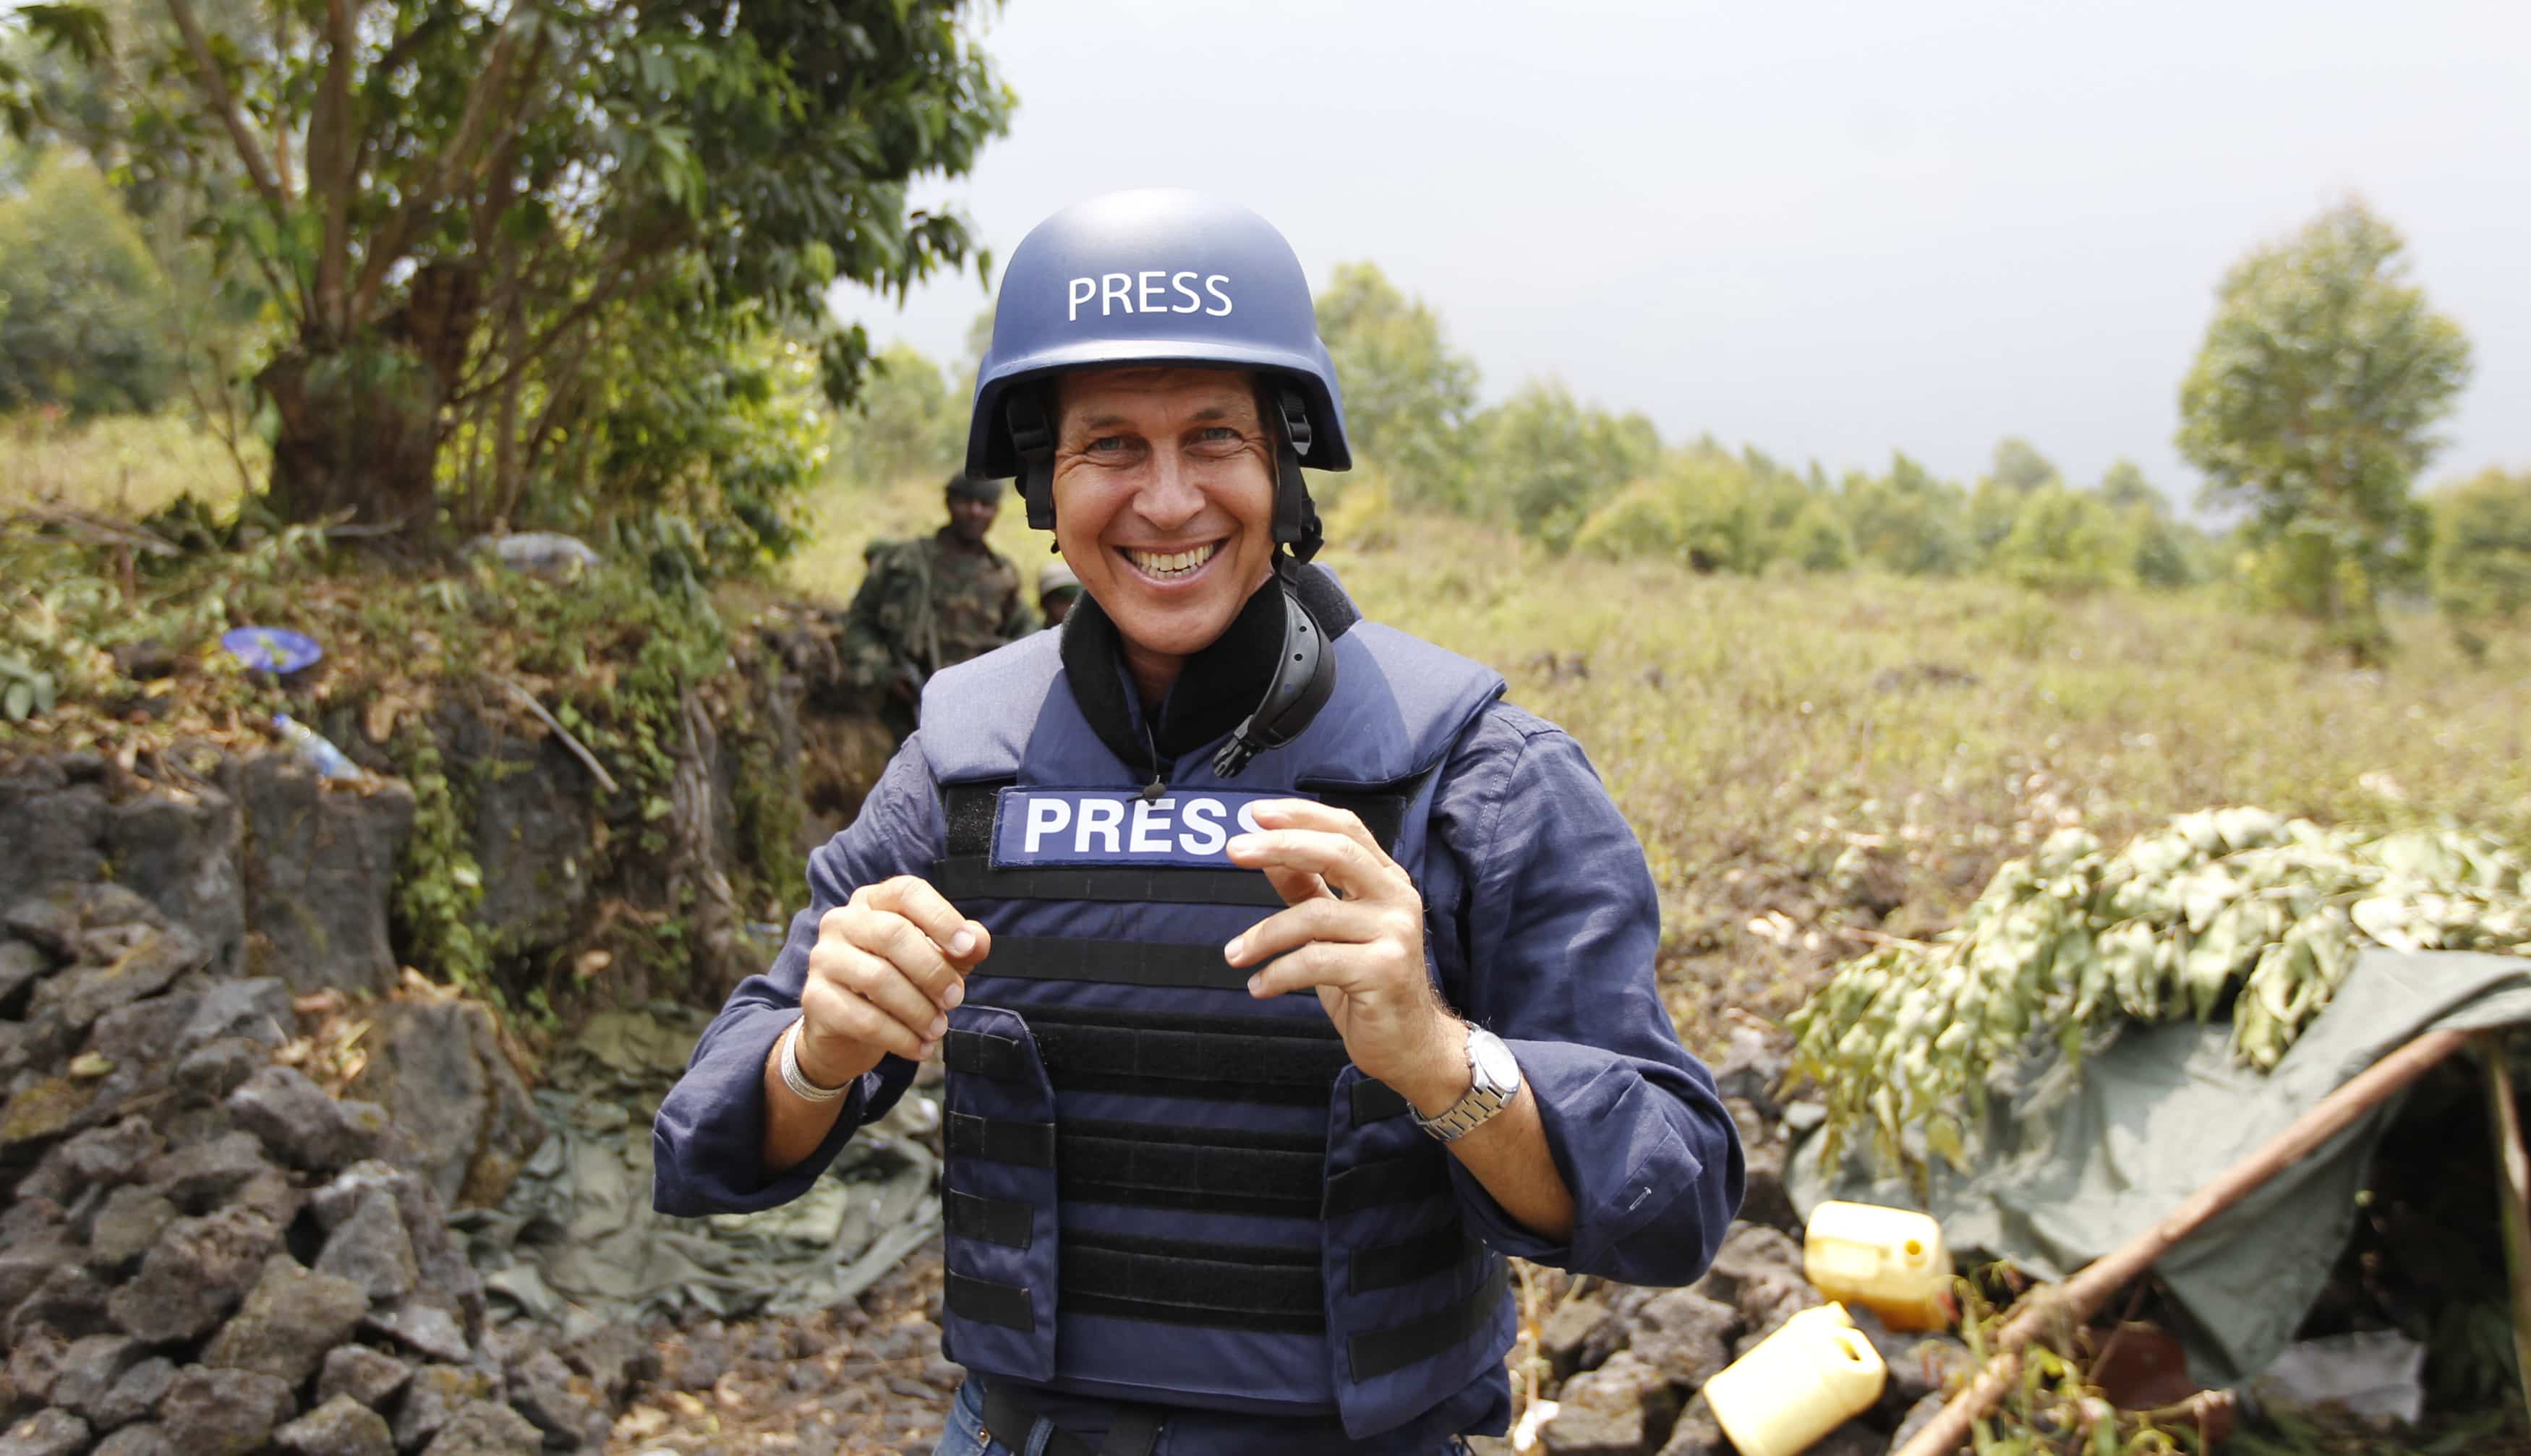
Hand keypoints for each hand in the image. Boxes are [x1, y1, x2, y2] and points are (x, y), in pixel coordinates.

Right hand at [798, 876, 989, 1084]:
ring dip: (919, 1009)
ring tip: (939, 1029)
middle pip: (892, 934)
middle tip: (956, 999)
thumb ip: (959, 949)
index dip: (941, 917)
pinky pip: (864, 1019)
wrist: (846, 1032)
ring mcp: (823, 959)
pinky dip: (900, 1037)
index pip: (906, 892)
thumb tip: (978, 940)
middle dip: (933, 971)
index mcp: (872, 902)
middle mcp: (841, 921)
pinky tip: (919, 1048)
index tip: (968, 948)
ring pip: (878, 979)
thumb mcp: (935, 961)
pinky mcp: (814, 999)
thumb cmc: (898, 983)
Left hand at [1224, 800, 1466, 1106]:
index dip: (1302, 816)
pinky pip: (1315, 961)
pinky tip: (1259, 987)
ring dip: (1263, 935)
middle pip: (1337, 853)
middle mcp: (1397, 898)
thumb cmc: (1367, 984)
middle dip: (1281, 846)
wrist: (1410, 1045)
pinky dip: (1278, 973)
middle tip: (1234, 849)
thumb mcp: (1332, 931)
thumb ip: (1307, 889)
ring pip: (1315, 915)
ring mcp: (1395, 933)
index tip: (1256, 813)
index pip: (1346, 830)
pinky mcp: (1384, 970)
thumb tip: (1268, 854)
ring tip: (1235, 954)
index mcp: (1386, 881)